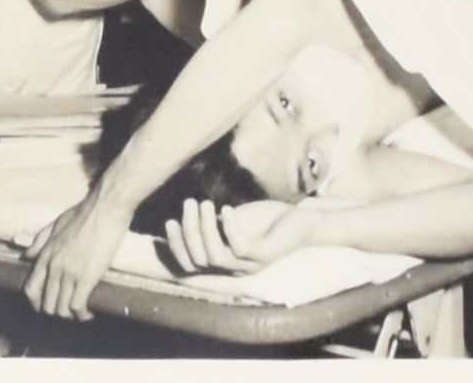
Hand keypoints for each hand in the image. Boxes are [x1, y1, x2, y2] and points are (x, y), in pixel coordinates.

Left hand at [22, 191, 131, 320]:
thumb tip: (27, 255)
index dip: (38, 302)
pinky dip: (82, 315)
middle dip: (56, 311)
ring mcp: (69, 273)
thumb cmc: (86, 211)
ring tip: (80, 314)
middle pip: (46, 303)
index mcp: (46, 255)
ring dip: (70, 316)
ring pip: (61, 308)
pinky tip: (89, 314)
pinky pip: (78, 305)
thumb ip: (41, 239)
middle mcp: (53, 267)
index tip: (49, 304)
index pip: (31, 289)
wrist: (107, 206)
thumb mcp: (57, 222)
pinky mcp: (86, 277)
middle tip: (69, 310)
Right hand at [165, 199, 317, 273]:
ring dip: (205, 228)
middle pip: (199, 260)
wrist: (303, 222)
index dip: (177, 247)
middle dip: (188, 231)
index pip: (191, 265)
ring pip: (216, 255)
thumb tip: (188, 216)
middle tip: (188, 204)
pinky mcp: (265, 255)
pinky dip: (230, 227)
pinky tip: (227, 208)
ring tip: (205, 203)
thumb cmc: (268, 221)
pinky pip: (240, 247)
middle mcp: (235, 270)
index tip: (169, 222)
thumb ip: (215, 225)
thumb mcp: (236, 222)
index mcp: (226, 264)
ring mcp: (251, 265)